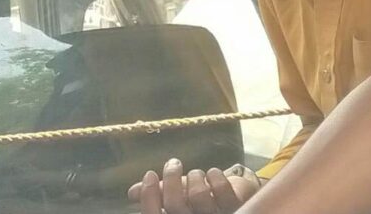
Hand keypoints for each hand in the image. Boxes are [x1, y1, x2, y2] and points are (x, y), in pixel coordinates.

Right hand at [129, 160, 260, 213]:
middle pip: (175, 205)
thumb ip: (156, 196)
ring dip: (195, 177)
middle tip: (173, 163)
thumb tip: (133, 191)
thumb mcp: (177, 199)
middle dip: (171, 179)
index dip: (149, 196)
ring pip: (198, 196)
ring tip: (196, 174)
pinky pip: (222, 190)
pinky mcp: (238, 208)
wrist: (237, 202)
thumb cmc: (200, 203)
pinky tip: (213, 173)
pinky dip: (215, 176)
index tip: (150, 174)